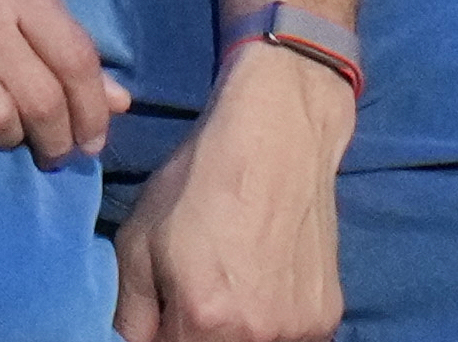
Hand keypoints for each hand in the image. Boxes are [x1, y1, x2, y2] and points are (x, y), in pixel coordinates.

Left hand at [111, 43, 350, 341]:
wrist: (277, 135)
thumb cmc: (199, 181)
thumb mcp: (138, 240)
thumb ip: (130, 312)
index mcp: (206, 318)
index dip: (160, 337)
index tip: (161, 318)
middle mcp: (257, 336)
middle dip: (193, 335)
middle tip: (191, 303)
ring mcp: (299, 330)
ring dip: (233, 335)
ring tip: (229, 288)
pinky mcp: (327, 317)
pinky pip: (287, 339)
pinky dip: (268, 325)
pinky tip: (260, 284)